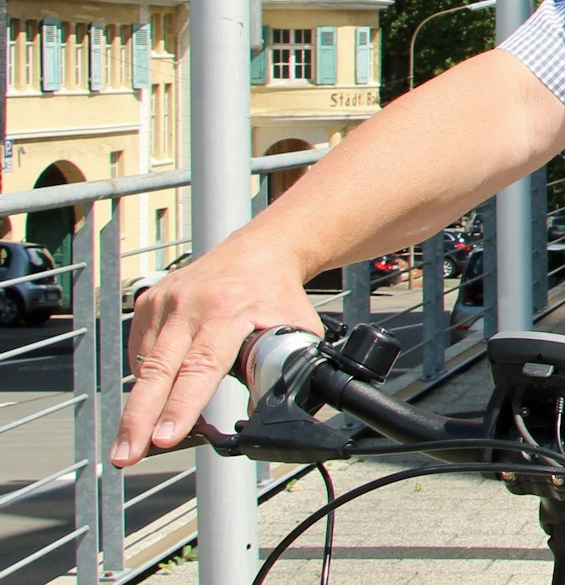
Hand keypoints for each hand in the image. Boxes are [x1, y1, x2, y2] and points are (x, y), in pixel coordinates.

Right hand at [113, 238, 322, 466]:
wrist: (260, 250)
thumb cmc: (278, 294)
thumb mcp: (298, 329)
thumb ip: (287, 368)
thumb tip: (272, 413)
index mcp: (230, 310)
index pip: (201, 366)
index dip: (182, 405)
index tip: (165, 438)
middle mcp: (191, 304)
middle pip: (159, 370)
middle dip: (139, 419)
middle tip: (126, 455)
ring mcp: (165, 301)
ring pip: (145, 366)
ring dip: (140, 408)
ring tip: (136, 442)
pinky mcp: (148, 301)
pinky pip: (141, 352)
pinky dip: (148, 381)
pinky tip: (154, 401)